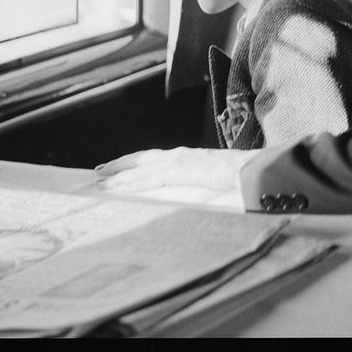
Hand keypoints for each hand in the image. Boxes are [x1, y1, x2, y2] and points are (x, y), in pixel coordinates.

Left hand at [94, 147, 255, 192]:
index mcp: (188, 158)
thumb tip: (194, 196)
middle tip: (98, 172)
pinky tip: (118, 188)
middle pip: (142, 159)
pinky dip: (131, 183)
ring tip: (100, 182)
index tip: (118, 168)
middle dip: (120, 165)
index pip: (155, 159)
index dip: (135, 163)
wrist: (254, 171)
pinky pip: (150, 178)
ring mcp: (180, 161)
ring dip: (119, 175)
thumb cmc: (240, 176)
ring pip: (141, 167)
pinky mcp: (180, 171)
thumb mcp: (215, 180)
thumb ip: (200, 185)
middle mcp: (180, 155)